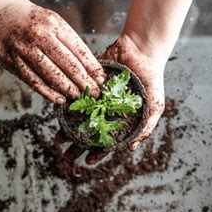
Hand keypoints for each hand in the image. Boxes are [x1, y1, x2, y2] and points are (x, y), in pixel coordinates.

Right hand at [0, 0, 104, 103]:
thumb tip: (86, 65)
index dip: (92, 67)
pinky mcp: (12, 62)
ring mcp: (24, 49)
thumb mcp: (49, 19)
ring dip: (68, 89)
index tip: (101, 79)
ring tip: (80, 97)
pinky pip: (34, 81)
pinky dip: (48, 92)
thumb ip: (65, 40)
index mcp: (54, 23)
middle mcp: (40, 35)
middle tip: (95, 93)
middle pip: (68, 64)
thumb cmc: (25, 16)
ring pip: (52, 75)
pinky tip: (59, 99)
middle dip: (85, 81)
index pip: (79, 49)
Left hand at [55, 33, 165, 164]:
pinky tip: (57, 114)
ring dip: (67, 129)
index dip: (97, 152)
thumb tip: (131, 148)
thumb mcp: (155, 105)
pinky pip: (74, 96)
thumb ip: (146, 127)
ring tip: (57, 139)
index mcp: (120, 120)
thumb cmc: (152, 78)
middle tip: (65, 155)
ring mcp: (95, 98)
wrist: (142, 50)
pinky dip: (64, 105)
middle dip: (77, 145)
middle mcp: (105, 111)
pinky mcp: (87, 83)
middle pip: (89, 133)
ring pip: (77, 117)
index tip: (87, 161)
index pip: (106, 141)